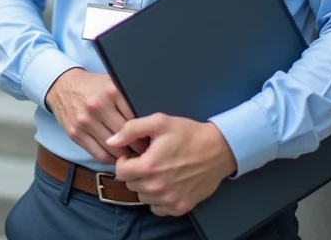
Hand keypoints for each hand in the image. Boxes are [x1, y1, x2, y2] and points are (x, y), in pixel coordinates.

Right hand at [44, 69, 145, 163]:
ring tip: (132, 155)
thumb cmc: (92, 87)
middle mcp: (98, 106)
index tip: (150, 139)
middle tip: (146, 151)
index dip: (145, 132)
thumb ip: (127, 100)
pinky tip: (116, 156)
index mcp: (111, 91)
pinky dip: (110, 159)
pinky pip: (99, 154)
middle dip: (138, 146)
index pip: (135, 118)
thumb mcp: (111, 84)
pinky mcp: (75, 133)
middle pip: (126, 135)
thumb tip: (149, 121)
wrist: (62, 86)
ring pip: (113, 148)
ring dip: (125, 155)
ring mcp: (85, 121)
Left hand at [108, 115, 236, 216]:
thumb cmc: (188, 134)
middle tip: (150, 160)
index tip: (136, 154)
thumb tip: (111, 141)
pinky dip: (159, 199)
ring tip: (160, 171)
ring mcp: (169, 200)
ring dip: (146, 186)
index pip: (120, 171)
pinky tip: (168, 184)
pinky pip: (157, 208)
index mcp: (148, 167)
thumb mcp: (159, 122)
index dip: (125, 160)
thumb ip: (131, 129)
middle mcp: (156, 188)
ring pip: (143, 197)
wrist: (218, 149)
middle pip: (131, 184)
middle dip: (136, 172)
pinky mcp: (180, 207)